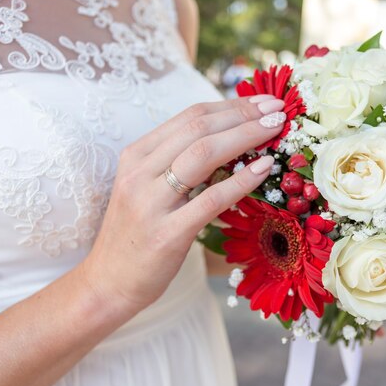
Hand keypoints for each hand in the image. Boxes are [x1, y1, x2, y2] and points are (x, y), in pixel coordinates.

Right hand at [80, 95, 285, 311]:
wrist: (108, 284)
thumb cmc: (137, 235)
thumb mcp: (149, 189)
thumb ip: (179, 163)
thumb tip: (232, 139)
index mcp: (136, 155)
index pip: (190, 117)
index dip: (231, 105)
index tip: (263, 101)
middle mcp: (139, 172)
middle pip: (199, 128)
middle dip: (244, 114)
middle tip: (278, 109)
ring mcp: (150, 202)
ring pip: (203, 154)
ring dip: (246, 136)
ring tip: (276, 128)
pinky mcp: (167, 234)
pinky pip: (211, 198)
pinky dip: (242, 180)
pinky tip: (265, 169)